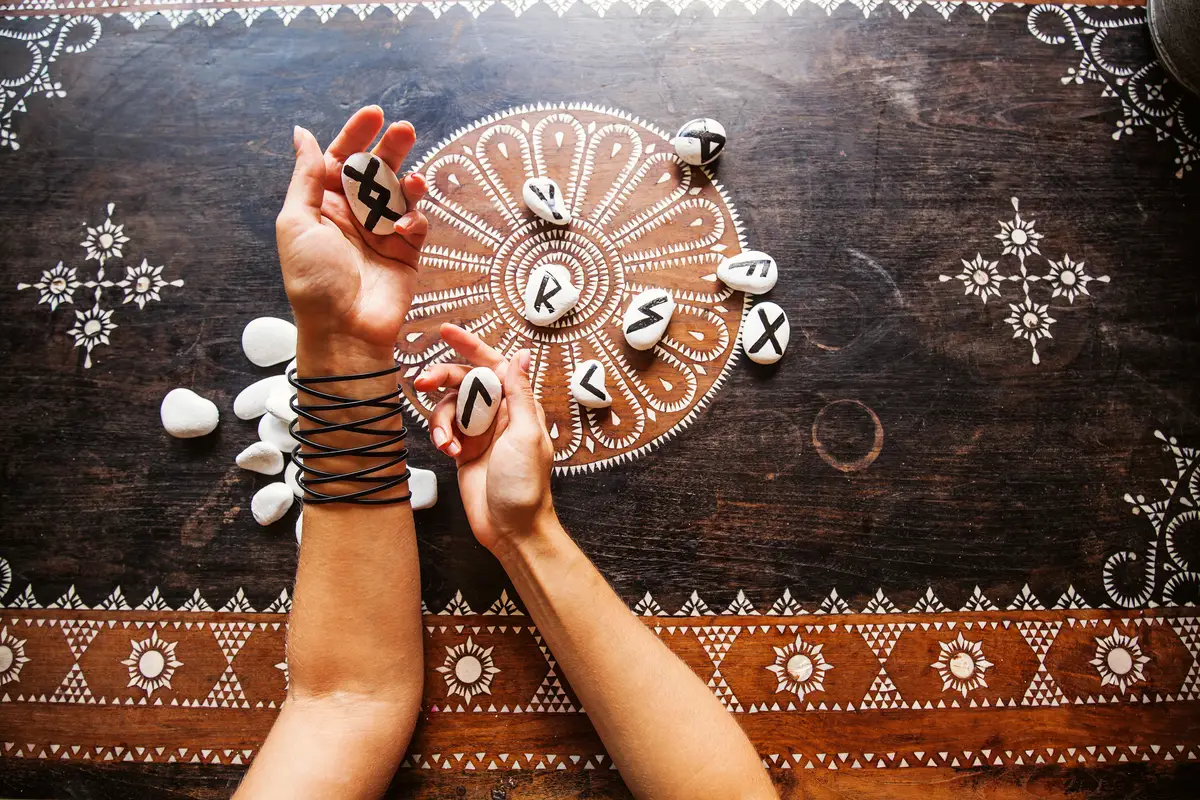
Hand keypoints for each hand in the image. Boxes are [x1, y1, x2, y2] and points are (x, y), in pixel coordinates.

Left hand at [276, 106, 428, 354]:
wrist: (344, 330)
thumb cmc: (313, 281)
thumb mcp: (297, 222)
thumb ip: (305, 176)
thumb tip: (302, 133)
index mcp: (323, 205)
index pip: (340, 158)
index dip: (356, 134)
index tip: (374, 114)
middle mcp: (353, 215)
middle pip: (375, 170)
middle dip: (390, 148)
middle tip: (405, 130)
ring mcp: (381, 233)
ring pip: (400, 193)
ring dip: (408, 180)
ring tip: (414, 177)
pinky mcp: (405, 252)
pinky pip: (416, 223)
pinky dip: (414, 217)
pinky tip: (406, 224)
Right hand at [414, 324, 555, 551]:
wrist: (511, 529)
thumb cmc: (526, 485)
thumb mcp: (525, 434)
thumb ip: (520, 394)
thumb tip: (521, 354)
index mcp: (518, 406)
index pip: (492, 365)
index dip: (470, 345)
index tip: (445, 330)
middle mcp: (498, 414)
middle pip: (464, 382)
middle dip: (442, 378)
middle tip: (421, 381)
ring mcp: (479, 432)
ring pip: (449, 407)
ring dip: (441, 421)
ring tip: (447, 444)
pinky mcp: (463, 451)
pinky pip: (444, 431)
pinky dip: (441, 438)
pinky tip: (448, 454)